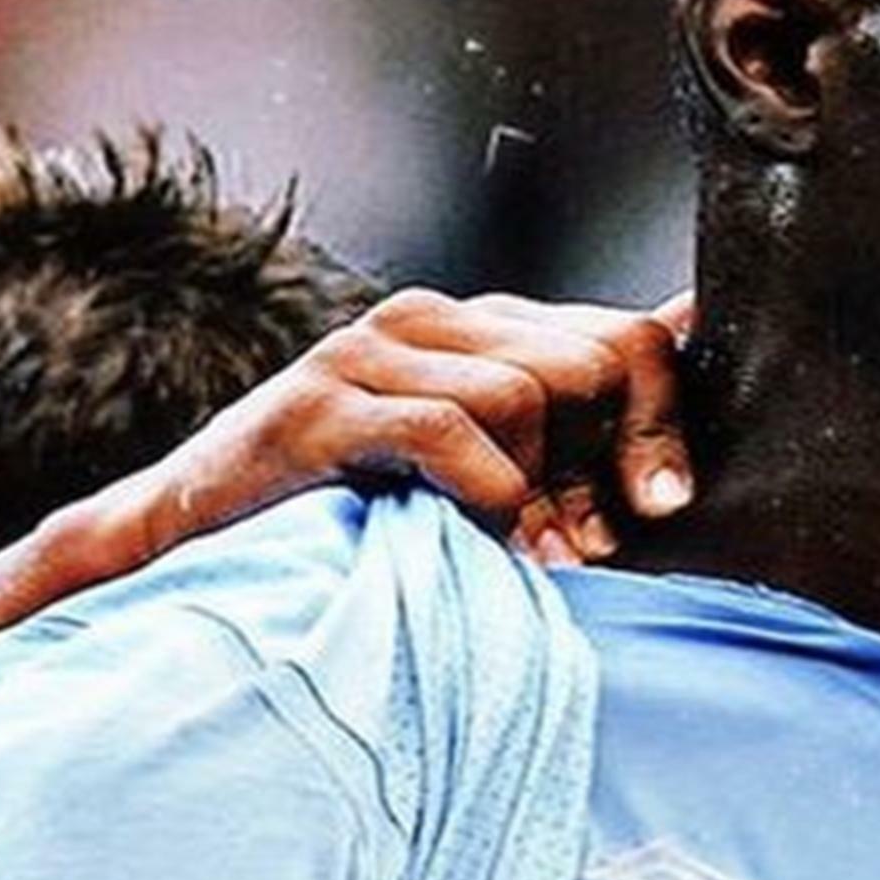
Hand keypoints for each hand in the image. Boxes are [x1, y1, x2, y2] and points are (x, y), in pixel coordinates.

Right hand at [31, 287, 696, 588]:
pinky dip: (491, 499)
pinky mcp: (321, 406)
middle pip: (595, 357)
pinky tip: (492, 547)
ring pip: (528, 392)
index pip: (628, 337)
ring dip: (548, 493)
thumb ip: (574, 448)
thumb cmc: (361, 525)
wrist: (196, 549)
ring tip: (537, 558)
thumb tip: (684, 422)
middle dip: (616, 459)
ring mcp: (368, 353)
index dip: (664, 423)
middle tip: (597, 543)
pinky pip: (450, 431)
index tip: (663, 508)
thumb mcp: (490, 482)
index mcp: (480, 330)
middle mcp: (429, 322)